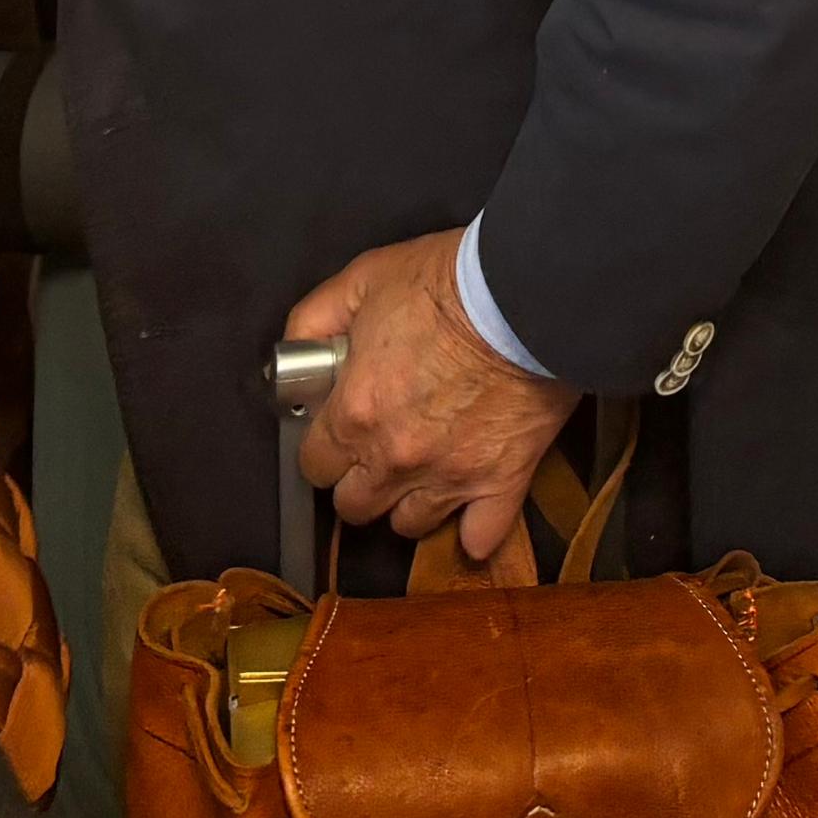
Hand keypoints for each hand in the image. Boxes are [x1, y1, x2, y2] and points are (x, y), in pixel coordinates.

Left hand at [286, 230, 583, 567]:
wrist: (526, 295)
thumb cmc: (445, 283)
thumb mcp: (362, 280)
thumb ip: (314, 321)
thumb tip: (292, 358)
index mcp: (355, 415)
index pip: (314, 466)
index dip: (325, 448)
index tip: (340, 431)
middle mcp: (395, 460)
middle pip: (355, 506)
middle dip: (360, 481)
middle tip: (378, 449)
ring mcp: (450, 478)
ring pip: (410, 525)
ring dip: (409, 503)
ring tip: (423, 471)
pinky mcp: (502, 482)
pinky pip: (480, 537)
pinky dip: (473, 532)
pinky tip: (469, 514)